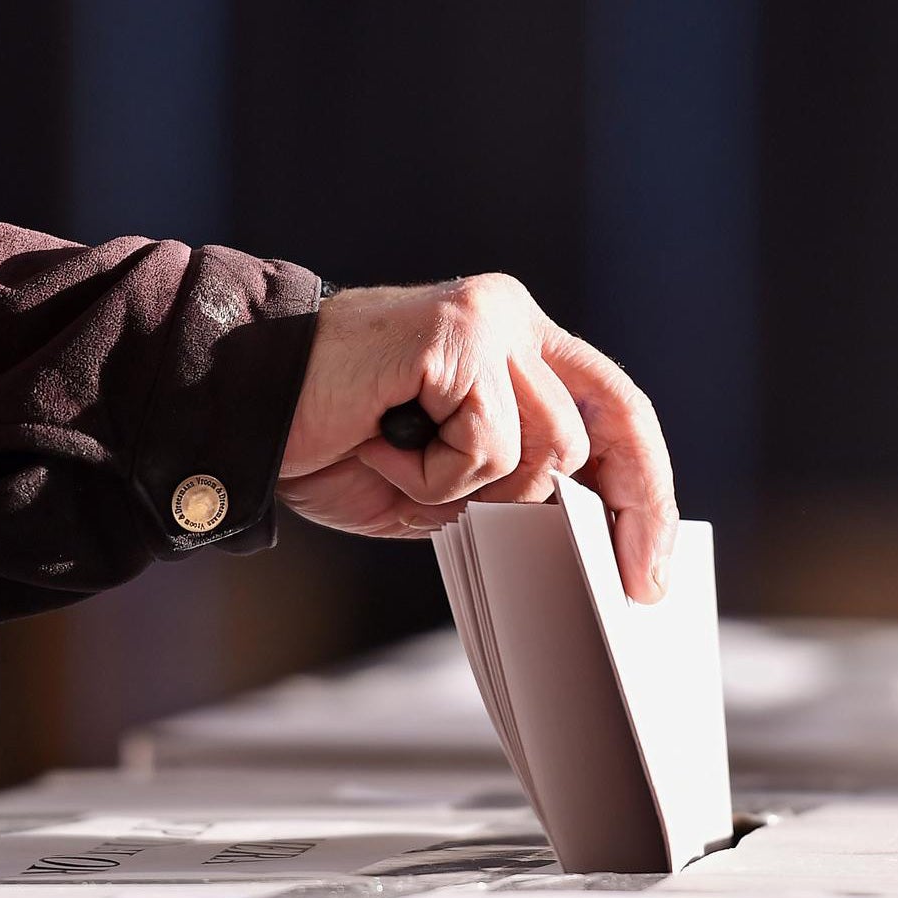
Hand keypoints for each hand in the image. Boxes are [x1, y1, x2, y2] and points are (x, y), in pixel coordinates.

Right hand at [279, 274, 679, 601]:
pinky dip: (437, 471)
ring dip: (476, 489)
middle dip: (611, 513)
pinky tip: (384, 444)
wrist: (243, 413)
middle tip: (621, 580)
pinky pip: (489, 441)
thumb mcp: (446, 483)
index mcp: (516, 343)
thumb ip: (513, 490)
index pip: (613, 410)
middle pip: (597, 430)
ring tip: (405, 468)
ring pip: (548, 445)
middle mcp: (510, 318)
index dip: (646, 489)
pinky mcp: (457, 331)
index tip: (654, 567)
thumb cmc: (333, 444)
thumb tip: (592, 544)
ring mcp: (487, 317)